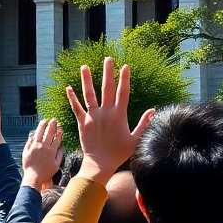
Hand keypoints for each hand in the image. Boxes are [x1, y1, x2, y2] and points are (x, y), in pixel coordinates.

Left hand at [21, 118, 62, 188]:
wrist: (33, 177)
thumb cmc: (45, 173)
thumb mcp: (56, 166)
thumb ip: (59, 156)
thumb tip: (61, 148)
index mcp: (51, 151)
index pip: (56, 138)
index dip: (59, 132)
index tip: (60, 128)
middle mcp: (43, 147)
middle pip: (48, 133)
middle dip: (52, 125)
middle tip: (54, 120)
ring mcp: (34, 147)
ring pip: (39, 133)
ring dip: (42, 126)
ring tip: (44, 121)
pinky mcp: (27, 149)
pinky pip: (30, 139)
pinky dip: (33, 135)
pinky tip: (35, 132)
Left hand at [67, 57, 154, 183]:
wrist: (100, 163)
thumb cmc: (119, 153)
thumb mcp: (135, 139)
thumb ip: (144, 123)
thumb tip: (153, 110)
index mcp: (119, 115)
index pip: (123, 92)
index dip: (124, 78)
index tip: (125, 66)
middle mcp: (105, 112)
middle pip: (107, 88)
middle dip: (108, 72)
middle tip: (108, 59)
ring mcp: (93, 116)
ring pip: (89, 94)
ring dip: (86, 79)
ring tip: (84, 66)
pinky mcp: (82, 122)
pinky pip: (76, 107)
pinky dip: (72, 97)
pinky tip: (68, 87)